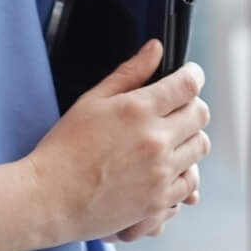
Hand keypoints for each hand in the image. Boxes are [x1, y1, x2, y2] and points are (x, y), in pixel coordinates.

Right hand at [25, 39, 210, 245]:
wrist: (50, 199)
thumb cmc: (65, 148)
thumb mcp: (92, 100)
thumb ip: (130, 72)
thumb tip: (155, 48)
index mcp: (139, 110)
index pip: (189, 84)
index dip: (193, 75)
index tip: (189, 76)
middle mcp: (156, 140)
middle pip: (200, 114)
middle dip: (191, 105)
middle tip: (175, 109)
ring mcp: (160, 172)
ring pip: (200, 146)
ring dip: (189, 138)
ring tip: (169, 139)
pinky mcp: (159, 201)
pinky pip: (190, 182)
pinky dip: (184, 172)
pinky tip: (165, 167)